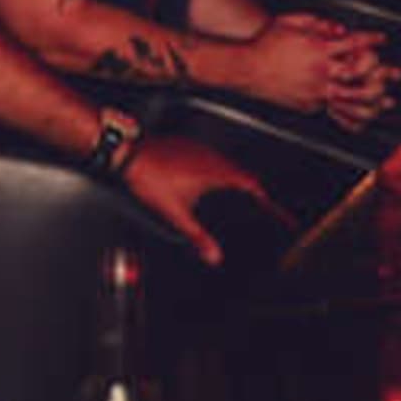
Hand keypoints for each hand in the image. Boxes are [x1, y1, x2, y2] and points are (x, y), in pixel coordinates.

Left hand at [120, 135, 272, 263]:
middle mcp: (209, 156)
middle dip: (250, 189)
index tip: (273, 207)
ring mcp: (197, 147)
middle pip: (240, 172)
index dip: (265, 196)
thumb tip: (214, 256)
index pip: (250, 183)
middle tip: (258, 204)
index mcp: (214, 171)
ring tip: (237, 195)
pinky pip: (208, 156)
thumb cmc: (150, 179)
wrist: (127, 155)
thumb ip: (197, 236)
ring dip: (232, 177)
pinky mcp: (185, 144)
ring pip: (224, 162)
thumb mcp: (176, 213)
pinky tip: (208, 181)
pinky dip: (215, 168)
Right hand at [235, 13, 381, 118]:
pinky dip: (345, 107)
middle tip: (392, 72)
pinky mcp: (308, 103)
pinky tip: (352, 108)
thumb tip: (338, 29)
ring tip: (382, 97)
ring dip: (370, 97)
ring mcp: (315, 89)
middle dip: (380, 72)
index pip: (353, 43)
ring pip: (351, 96)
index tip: (380, 39)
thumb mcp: (289, 23)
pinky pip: (331, 107)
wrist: (246, 67)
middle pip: (359, 73)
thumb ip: (316, 23)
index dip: (370, 39)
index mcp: (317, 48)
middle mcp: (319, 70)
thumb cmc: (265, 44)